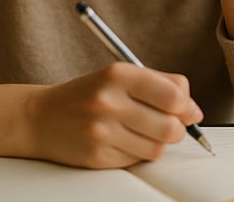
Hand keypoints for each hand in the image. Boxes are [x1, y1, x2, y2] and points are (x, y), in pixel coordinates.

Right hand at [28, 63, 203, 168]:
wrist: (40, 118)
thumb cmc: (86, 95)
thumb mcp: (118, 76)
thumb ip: (158, 85)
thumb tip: (194, 109)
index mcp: (118, 74)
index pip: (174, 93)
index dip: (186, 105)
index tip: (186, 109)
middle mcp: (109, 101)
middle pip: (170, 125)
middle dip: (177, 129)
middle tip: (169, 125)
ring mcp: (102, 130)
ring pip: (157, 148)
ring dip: (157, 143)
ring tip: (142, 132)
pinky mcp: (97, 156)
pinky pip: (136, 160)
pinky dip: (137, 153)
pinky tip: (123, 141)